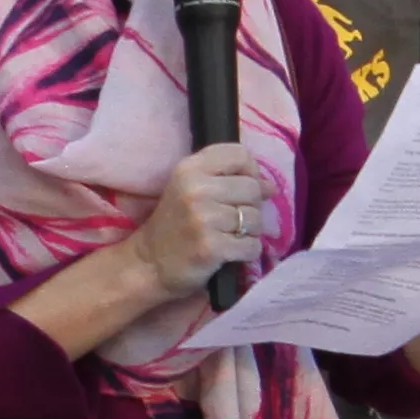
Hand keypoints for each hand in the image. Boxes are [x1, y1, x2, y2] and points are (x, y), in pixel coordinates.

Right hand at [124, 141, 272, 301]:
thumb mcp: (190, 189)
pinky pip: (252, 245)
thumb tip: (270, 186)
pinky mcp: (212, 247)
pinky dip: (247, 252)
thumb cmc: (174, 225)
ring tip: (229, 236)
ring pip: (256, 218)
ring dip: (250, 232)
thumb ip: (227, 180)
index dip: (250, 172)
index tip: (240, 190)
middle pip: (253, 188)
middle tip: (232, 220)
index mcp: (189, 168)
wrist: (148, 264)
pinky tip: (230, 253)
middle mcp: (196, 189)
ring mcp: (203, 218)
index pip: (240, 154)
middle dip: (251, 207)